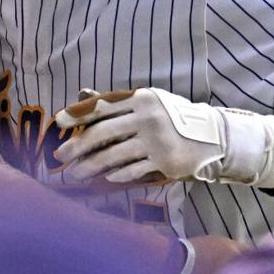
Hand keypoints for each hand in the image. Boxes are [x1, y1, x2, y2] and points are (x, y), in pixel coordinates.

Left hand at [54, 88, 224, 184]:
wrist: (214, 137)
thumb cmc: (174, 119)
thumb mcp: (149, 104)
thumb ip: (117, 104)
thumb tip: (82, 95)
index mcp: (141, 98)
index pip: (102, 106)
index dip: (78, 114)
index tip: (59, 123)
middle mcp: (147, 116)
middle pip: (102, 132)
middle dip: (77, 145)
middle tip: (60, 156)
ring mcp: (156, 139)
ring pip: (113, 154)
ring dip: (90, 166)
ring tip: (76, 173)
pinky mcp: (164, 160)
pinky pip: (132, 169)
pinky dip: (116, 174)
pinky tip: (105, 178)